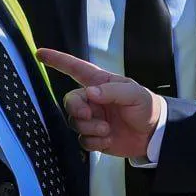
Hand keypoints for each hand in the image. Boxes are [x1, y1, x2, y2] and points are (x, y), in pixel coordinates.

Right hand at [36, 48, 162, 158]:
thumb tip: (90, 93)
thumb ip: (112, 91)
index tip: (40, 54)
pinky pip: (83, 140)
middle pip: (71, 101)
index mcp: (101, 84)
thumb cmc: (147, 107)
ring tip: (107, 129)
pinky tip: (108, 139)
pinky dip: (94, 142)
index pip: (75, 69)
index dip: (58, 60)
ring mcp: (93, 119)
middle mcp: (93, 100)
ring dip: (89, 127)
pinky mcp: (95, 137)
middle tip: (88, 114)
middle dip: (76, 108)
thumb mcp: (135, 94)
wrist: (155, 134)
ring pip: (75, 122)